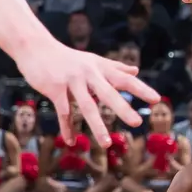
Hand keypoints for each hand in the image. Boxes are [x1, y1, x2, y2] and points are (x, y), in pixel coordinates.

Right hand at [15, 39, 157, 144]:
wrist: (35, 47)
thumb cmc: (67, 57)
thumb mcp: (92, 60)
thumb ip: (115, 66)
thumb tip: (136, 70)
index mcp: (100, 68)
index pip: (124, 78)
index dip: (140, 88)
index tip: (156, 99)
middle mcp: (88, 74)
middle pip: (108, 93)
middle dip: (123, 108)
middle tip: (137, 122)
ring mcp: (71, 82)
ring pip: (86, 106)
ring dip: (97, 126)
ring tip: (106, 144)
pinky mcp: (54, 89)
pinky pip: (63, 112)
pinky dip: (67, 128)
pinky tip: (71, 142)